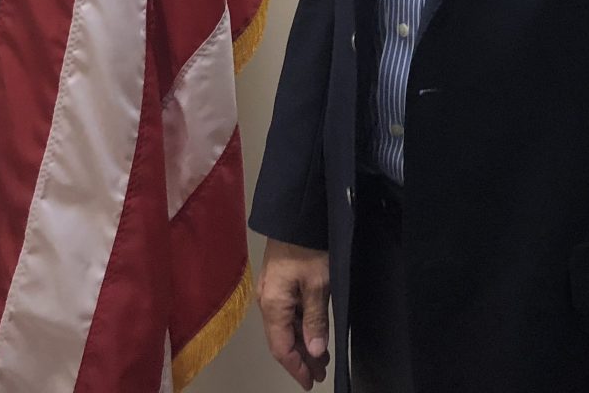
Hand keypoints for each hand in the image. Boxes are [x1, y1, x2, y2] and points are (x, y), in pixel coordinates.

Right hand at [259, 237, 330, 387]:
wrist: (297, 213)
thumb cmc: (308, 246)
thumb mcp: (318, 284)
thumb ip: (315, 319)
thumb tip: (315, 350)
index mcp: (273, 305)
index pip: (281, 348)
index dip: (296, 368)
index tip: (310, 382)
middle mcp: (267, 301)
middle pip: (282, 340)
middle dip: (301, 359)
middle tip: (320, 374)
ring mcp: (272, 291)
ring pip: (285, 327)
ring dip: (302, 344)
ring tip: (321, 358)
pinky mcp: (279, 282)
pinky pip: (288, 313)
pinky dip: (301, 327)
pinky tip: (314, 332)